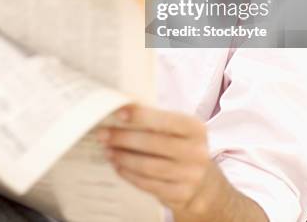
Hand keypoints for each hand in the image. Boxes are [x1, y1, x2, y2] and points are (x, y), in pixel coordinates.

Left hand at [97, 104, 214, 216]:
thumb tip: (121, 111)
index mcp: (195, 129)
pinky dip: (130, 175)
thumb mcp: (177, 130)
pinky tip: (118, 166)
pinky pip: (149, 184)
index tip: (119, 113)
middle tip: (102, 134)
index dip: (142, 116)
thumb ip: (155, 120)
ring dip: (123, 158)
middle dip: (124, 138)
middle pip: (154, 144)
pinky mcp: (181, 194)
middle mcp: (197, 152)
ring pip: (149, 166)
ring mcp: (190, 176)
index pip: (166, 120)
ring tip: (107, 150)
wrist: (204, 184)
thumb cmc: (181, 147)